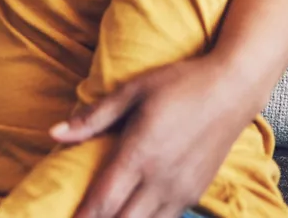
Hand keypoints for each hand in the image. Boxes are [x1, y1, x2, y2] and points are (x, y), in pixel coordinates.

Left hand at [51, 55, 253, 217]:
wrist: (232, 89)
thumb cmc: (178, 84)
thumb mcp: (132, 91)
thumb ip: (93, 117)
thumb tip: (54, 132)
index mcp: (140, 154)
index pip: (104, 199)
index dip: (83, 217)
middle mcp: (161, 179)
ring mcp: (182, 190)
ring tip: (106, 215)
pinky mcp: (196, 192)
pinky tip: (134, 214)